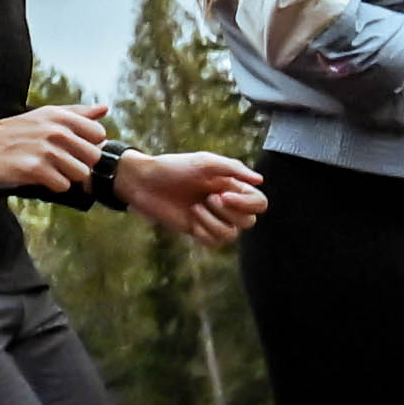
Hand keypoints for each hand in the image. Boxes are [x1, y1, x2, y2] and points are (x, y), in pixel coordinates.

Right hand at [0, 101, 109, 195]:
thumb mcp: (45, 116)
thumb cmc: (17, 133)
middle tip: (58, 161)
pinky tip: (38, 176)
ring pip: (81, 173)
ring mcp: (45, 150)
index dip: (88, 144)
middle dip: (79, 162)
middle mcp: (55, 131)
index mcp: (60, 116)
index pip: (99, 134)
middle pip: (93, 157)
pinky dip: (52, 185)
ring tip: (47, 168)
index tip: (71, 147)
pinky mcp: (35, 169)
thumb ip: (78, 113)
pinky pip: (63, 185)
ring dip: (66, 175)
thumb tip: (105, 108)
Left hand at [118, 149, 266, 247]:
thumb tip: (260, 180)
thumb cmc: (173, 167)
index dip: (247, 203)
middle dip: (228, 212)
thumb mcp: (204, 162)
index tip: (222, 195)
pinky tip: (190, 219)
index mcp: (232, 187)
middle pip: (249, 221)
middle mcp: (227, 205)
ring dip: (213, 222)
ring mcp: (212, 219)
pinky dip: (204, 232)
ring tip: (194, 208)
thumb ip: (233, 168)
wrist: (143, 182)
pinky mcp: (198, 230)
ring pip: (232, 235)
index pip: (260, 203)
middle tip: (206, 198)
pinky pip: (215, 242)